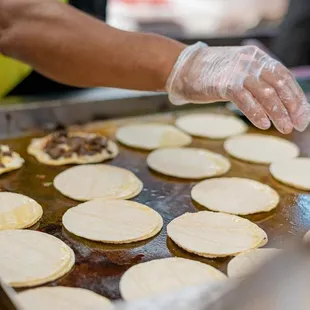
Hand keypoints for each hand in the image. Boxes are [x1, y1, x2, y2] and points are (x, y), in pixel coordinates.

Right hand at [166, 42, 309, 133]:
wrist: (185, 68)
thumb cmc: (213, 74)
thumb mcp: (239, 73)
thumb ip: (256, 82)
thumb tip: (275, 103)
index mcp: (258, 58)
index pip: (285, 77)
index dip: (296, 98)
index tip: (302, 116)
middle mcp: (252, 62)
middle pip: (279, 85)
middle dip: (292, 107)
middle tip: (298, 125)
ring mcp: (238, 72)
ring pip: (265, 94)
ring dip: (278, 113)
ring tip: (285, 128)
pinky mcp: (224, 84)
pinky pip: (244, 100)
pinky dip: (256, 113)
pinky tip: (263, 125)